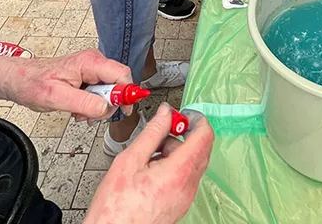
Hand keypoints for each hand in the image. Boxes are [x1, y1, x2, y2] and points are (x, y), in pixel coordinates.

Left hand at [0, 49, 131, 120]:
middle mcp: (94, 63)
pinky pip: (100, 94)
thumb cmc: (32, 83)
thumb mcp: (56, 97)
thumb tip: (106, 108)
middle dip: (108, 104)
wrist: (18, 79)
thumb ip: (84, 103)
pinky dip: (92, 106)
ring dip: (98, 108)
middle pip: (118, 85)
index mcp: (90, 62)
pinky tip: (79, 110)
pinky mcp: (88, 78)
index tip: (124, 110)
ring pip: (110, 92)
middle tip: (90, 116)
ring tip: (79, 114)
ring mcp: (91, 70)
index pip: (122, 74)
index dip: (127, 93)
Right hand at [84, 104, 213, 223]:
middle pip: (199, 149)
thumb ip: (152, 132)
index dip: (196, 119)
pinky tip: (149, 172)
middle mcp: (188, 186)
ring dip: (175, 153)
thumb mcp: (130, 160)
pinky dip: (172, 168)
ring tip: (147, 158)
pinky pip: (184, 178)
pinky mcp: (179, 205)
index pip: (204, 136)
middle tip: (159, 133)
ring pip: (191, 163)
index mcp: (179, 172)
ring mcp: (185, 197)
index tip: (182, 114)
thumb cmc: (116, 207)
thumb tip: (165, 113)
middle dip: (181, 136)